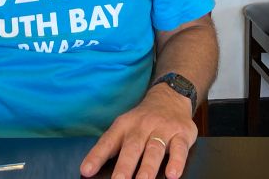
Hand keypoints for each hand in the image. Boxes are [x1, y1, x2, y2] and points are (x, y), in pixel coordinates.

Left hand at [80, 85, 197, 178]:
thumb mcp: (125, 127)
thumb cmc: (143, 121)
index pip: (108, 142)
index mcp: (124, 126)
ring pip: (155, 149)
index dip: (96, 156)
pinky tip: (173, 174)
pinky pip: (179, 148)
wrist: (170, 97)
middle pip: (132, 147)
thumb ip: (113, 147)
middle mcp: (142, 126)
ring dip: (148, 167)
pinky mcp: (181, 134)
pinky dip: (176, 161)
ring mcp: (162, 129)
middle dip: (125, 166)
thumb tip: (93, 170)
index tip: (86, 171)